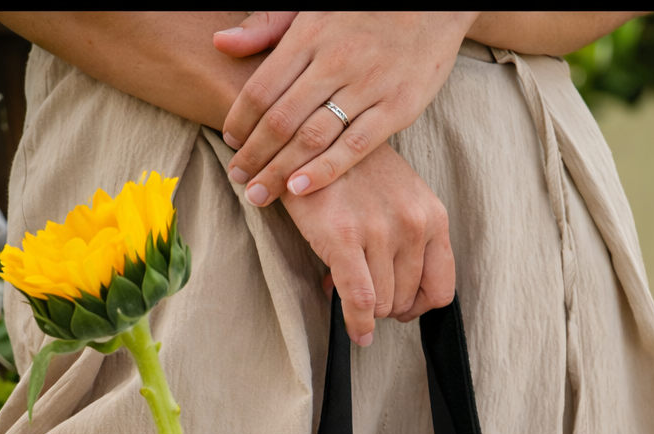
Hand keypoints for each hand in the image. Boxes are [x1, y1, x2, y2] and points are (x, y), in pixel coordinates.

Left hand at [214, 10, 475, 206]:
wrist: (433, 1)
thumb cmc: (366, 7)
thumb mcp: (312, 5)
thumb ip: (267, 26)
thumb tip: (220, 43)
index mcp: (310, 34)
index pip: (262, 87)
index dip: (240, 120)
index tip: (229, 142)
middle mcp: (336, 60)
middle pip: (281, 119)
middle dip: (254, 155)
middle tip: (237, 179)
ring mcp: (368, 86)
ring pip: (312, 138)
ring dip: (279, 171)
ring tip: (259, 194)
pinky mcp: (397, 108)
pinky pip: (354, 147)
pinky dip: (324, 171)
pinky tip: (300, 190)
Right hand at [281, 141, 453, 342]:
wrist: (311, 136)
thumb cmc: (354, 172)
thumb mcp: (401, 199)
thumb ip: (411, 241)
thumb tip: (400, 296)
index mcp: (432, 216)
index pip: (442, 289)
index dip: (419, 307)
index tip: (399, 306)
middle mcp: (413, 224)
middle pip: (407, 301)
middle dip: (384, 304)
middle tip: (361, 287)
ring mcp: (380, 231)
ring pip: (382, 305)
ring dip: (363, 306)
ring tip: (342, 282)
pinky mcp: (345, 237)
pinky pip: (360, 301)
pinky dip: (357, 324)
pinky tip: (354, 331)